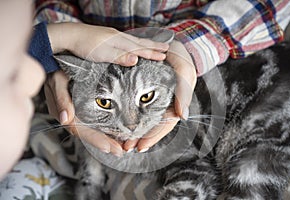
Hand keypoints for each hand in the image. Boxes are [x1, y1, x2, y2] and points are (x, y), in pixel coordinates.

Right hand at [45, 23, 168, 154]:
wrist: (55, 59)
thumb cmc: (56, 70)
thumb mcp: (57, 81)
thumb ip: (61, 99)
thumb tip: (65, 119)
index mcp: (65, 112)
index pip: (81, 131)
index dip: (95, 140)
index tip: (111, 147)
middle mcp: (72, 116)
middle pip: (89, 134)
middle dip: (106, 143)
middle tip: (122, 150)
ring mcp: (78, 113)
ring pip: (93, 130)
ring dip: (107, 139)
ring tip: (123, 145)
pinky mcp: (83, 107)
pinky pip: (94, 121)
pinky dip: (105, 128)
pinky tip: (116, 132)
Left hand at [47, 22, 168, 65]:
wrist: (70, 35)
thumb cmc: (85, 46)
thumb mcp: (103, 54)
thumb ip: (120, 57)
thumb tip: (136, 60)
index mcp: (120, 41)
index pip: (140, 48)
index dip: (153, 53)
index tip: (164, 56)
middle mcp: (119, 37)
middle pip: (140, 42)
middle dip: (154, 46)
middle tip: (166, 48)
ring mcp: (113, 36)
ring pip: (134, 40)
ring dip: (146, 43)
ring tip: (155, 44)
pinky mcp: (108, 37)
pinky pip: (127, 40)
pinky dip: (135, 43)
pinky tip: (134, 44)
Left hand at [124, 40, 196, 151]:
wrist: (169, 43)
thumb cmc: (180, 58)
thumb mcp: (184, 72)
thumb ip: (184, 93)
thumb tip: (182, 117)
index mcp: (174, 103)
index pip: (164, 125)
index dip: (153, 137)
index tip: (140, 147)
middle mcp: (162, 103)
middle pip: (151, 125)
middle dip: (139, 137)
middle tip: (125, 147)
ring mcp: (151, 97)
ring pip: (142, 118)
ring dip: (131, 129)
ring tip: (118, 140)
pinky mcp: (140, 89)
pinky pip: (133, 104)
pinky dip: (126, 114)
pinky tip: (116, 120)